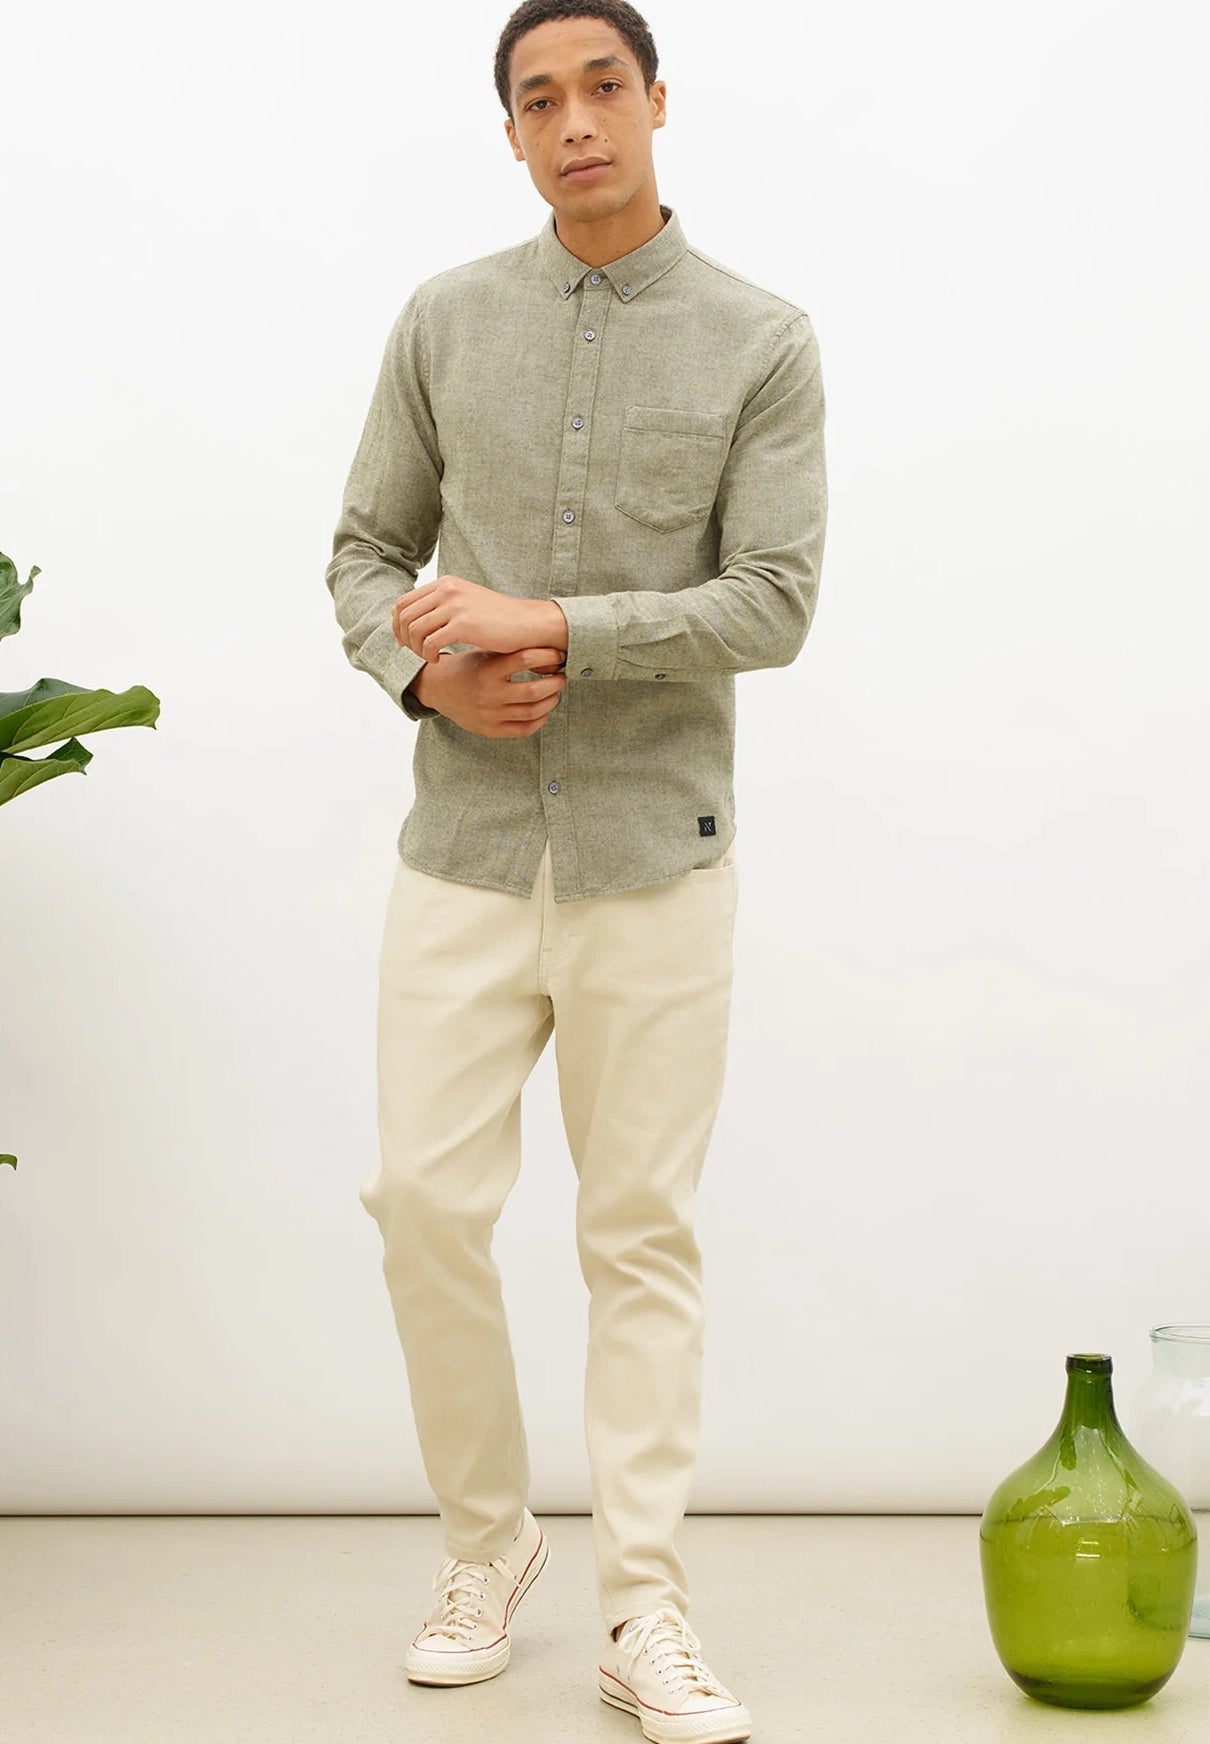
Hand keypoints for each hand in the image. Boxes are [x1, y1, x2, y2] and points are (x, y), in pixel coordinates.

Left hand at [392, 575, 537, 658]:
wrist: (528, 623)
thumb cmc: (499, 619)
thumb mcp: (466, 603)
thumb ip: (441, 605)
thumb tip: (411, 617)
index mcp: (445, 583)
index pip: (403, 602)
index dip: (397, 625)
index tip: (405, 641)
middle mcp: (447, 590)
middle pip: (404, 616)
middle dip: (404, 639)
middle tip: (415, 653)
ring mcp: (455, 605)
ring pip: (414, 630)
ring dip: (416, 649)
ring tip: (429, 657)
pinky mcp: (464, 624)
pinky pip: (430, 643)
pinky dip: (429, 655)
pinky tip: (440, 659)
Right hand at [416, 647, 568, 738]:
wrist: (437, 689)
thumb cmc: (466, 667)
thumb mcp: (482, 652)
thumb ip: (509, 650)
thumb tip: (546, 643)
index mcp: (487, 669)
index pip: (525, 659)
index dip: (548, 656)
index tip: (559, 654)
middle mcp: (488, 694)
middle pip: (534, 691)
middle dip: (555, 683)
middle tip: (561, 676)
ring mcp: (489, 714)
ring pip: (532, 711)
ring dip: (551, 701)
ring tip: (555, 692)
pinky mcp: (490, 730)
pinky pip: (524, 729)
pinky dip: (540, 720)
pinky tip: (543, 710)